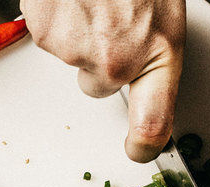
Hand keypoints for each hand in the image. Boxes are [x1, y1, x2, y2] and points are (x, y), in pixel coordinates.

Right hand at [20, 0, 185, 161]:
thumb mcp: (163, 15)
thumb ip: (150, 56)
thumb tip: (138, 83)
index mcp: (158, 55)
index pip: (154, 123)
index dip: (145, 145)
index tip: (139, 150)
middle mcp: (117, 61)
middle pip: (97, 86)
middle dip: (100, 60)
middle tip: (111, 23)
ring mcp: (78, 49)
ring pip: (72, 58)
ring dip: (80, 33)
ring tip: (94, 1)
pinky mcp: (46, 32)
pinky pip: (49, 36)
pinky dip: (58, 19)